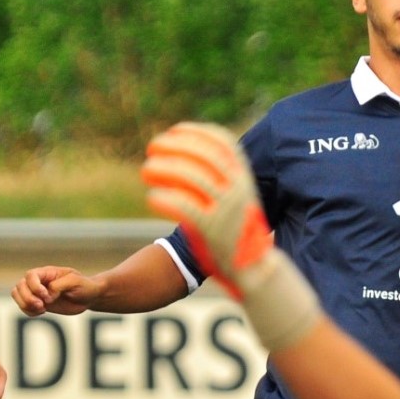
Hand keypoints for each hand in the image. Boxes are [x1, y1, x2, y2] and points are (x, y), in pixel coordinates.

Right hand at [12, 266, 102, 316]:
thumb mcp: (75, 282)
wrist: (89, 297)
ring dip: (25, 304)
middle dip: (28, 298)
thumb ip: (59, 286)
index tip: (46, 296)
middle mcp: (39, 281)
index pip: (30, 275)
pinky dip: (28, 311)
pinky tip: (41, 312)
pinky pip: (23, 306)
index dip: (34, 286)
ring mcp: (37, 292)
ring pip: (17, 294)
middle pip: (20, 285)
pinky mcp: (39, 303)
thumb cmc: (84, 286)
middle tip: (42, 306)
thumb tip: (46, 297)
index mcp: (47, 272)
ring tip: (41, 309)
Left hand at [141, 122, 271, 297]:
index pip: (222, 141)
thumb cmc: (238, 227)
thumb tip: (188, 150)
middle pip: (203, 154)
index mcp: (244, 176)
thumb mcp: (238, 194)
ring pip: (191, 177)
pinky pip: (185, 207)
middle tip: (152, 147)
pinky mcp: (212, 230)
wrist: (253, 267)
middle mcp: (237, 188)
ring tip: (146, 170)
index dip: (196, 132)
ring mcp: (226, 208)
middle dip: (175, 145)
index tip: (174, 131)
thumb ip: (219, 174)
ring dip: (165, 169)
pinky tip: (153, 198)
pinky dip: (166, 199)